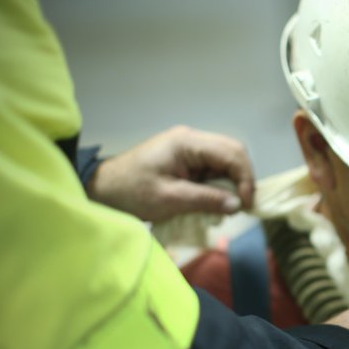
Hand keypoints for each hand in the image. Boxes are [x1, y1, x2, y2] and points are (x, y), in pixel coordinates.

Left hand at [87, 125, 254, 221]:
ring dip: (231, 186)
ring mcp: (190, 150)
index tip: (245, 205)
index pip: (231, 153)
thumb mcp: (170, 198)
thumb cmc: (131, 191)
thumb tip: (237, 205)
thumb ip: (206, 200)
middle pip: (232, 154)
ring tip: (227, 208)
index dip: (245, 178)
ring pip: (225, 164)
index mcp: (187, 142)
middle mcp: (192, 140)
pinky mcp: (187, 162)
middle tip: (242, 206)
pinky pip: (213, 172)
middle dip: (242, 180)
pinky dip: (219, 188)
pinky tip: (215, 203)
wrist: (102, 190)